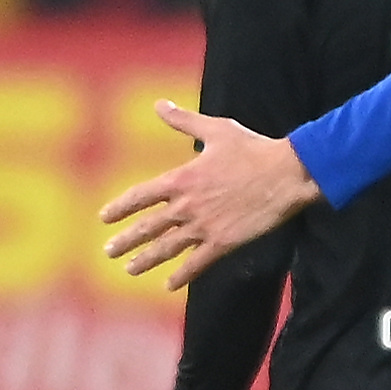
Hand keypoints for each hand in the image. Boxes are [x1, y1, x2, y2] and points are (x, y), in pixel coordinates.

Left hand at [99, 102, 316, 288]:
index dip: (120, 207)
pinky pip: (197, 264)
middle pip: (148, 227)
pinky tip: (169, 285)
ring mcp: (204, 227)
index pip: (141, 196)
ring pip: (167, 248)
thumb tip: (159, 105)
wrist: (286, 175)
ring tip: (130, 269)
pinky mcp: (223, 242)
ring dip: (146, 260)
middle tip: (108, 251)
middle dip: (126, 240)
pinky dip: (181, 276)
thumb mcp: (216, 130)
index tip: (104, 217)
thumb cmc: (253, 149)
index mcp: (182, 178)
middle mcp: (187, 206)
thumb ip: (184, 121)